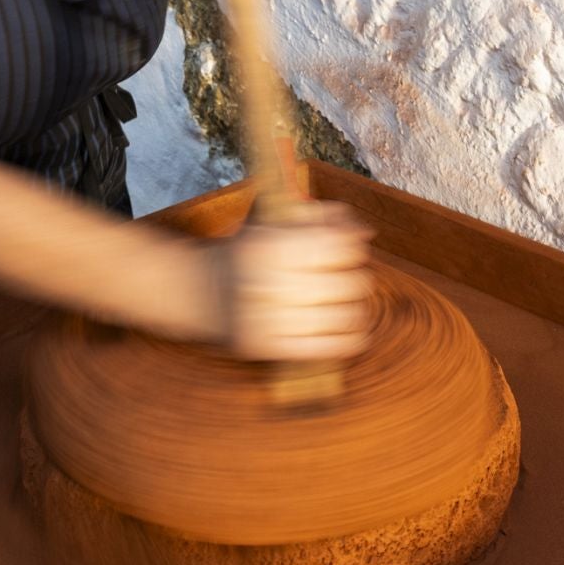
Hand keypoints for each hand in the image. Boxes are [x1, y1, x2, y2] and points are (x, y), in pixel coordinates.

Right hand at [211, 202, 373, 360]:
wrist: (200, 289)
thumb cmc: (246, 253)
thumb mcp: (271, 221)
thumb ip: (316, 216)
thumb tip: (363, 231)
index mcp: (270, 245)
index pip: (337, 244)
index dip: (356, 243)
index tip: (356, 246)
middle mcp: (268, 281)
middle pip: (346, 283)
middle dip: (359, 279)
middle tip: (354, 278)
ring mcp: (267, 318)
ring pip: (342, 317)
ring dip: (358, 310)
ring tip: (355, 304)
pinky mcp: (268, 346)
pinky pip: (325, 348)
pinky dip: (350, 340)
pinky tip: (354, 332)